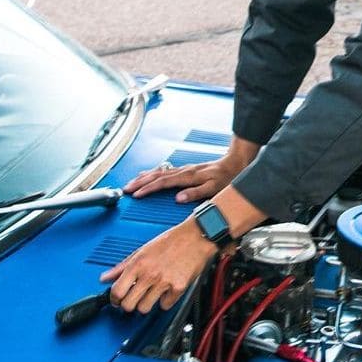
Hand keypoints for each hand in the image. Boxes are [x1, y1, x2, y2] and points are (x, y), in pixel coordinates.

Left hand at [100, 220, 216, 312]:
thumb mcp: (142, 250)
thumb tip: (106, 277)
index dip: (114, 299)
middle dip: (128, 305)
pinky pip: (165, 305)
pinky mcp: (178, 288)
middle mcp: (149, 274)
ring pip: (145, 308)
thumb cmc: (171, 241)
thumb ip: (122, 266)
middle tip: (133, 299)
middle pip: (128, 305)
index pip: (117, 291)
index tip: (117, 300)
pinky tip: (166, 292)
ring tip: (150, 296)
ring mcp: (164, 282)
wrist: (197, 236)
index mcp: (138, 264)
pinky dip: (165, 301)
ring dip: (146, 304)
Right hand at [124, 136, 259, 203]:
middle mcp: (184, 171)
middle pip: (157, 176)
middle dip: (140, 183)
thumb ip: (196, 193)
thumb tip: (178, 198)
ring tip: (131, 183)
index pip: (163, 182)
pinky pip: (164, 170)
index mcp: (188, 176)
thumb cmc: (226, 177)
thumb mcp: (214, 188)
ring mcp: (183, 169)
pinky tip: (146, 174)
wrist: (235, 163)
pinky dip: (152, 173)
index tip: (137, 195)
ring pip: (159, 172)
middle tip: (126, 190)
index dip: (148, 188)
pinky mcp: (185, 170)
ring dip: (143, 177)